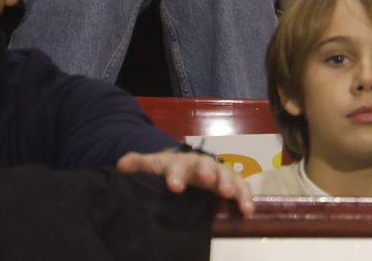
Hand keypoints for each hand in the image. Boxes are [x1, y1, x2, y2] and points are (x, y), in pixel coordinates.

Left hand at [115, 149, 254, 215]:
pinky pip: (241, 187)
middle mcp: (202, 164)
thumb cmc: (167, 168)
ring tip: (232, 196)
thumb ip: (138, 165)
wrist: (184, 165)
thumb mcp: (152, 165)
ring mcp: (218, 173)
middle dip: (209, 174)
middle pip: (207, 166)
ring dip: (231, 185)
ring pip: (227, 175)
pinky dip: (246, 197)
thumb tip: (122, 164)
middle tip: (210, 183)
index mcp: (181, 161)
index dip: (176, 176)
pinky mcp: (230, 183)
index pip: (177, 166)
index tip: (174, 187)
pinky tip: (249, 210)